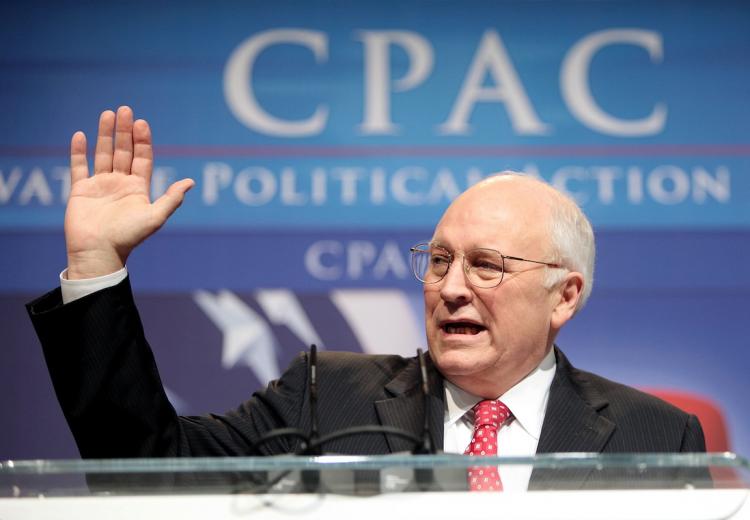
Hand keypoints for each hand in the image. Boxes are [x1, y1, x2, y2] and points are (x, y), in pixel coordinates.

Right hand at [65, 106, 193, 278]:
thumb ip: (171, 199)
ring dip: (105, 134)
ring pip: (103, 154)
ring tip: (107, 114)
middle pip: (123, 151)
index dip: (142, 140)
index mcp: (138, 188)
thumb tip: (190, 182)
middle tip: (125, 109)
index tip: (141, 123)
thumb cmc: (129, 237)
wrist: (100, 252)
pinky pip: (79, 167)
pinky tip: (81, 135)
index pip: (142, 158)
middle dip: (124, 131)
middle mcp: (120, 184)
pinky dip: (79, 151)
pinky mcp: (81, 190)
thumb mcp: (155, 217)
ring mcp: (100, 185)